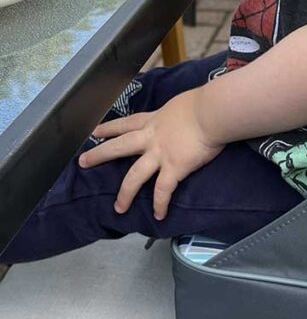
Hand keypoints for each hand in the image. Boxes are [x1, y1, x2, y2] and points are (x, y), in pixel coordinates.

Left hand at [79, 89, 224, 219]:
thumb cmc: (202, 103)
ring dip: (125, 194)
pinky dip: (160, 204)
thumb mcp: (182, 103)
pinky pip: (163, 191)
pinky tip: (159, 215)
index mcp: (154, 120)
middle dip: (99, 155)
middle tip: (83, 162)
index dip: (109, 128)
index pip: (126, 124)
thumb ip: (177, 112)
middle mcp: (151, 138)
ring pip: (135, 177)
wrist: (211, 113)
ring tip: (118, 208)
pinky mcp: (173, 169)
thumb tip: (185, 112)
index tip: (95, 132)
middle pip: (120, 147)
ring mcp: (160, 155)